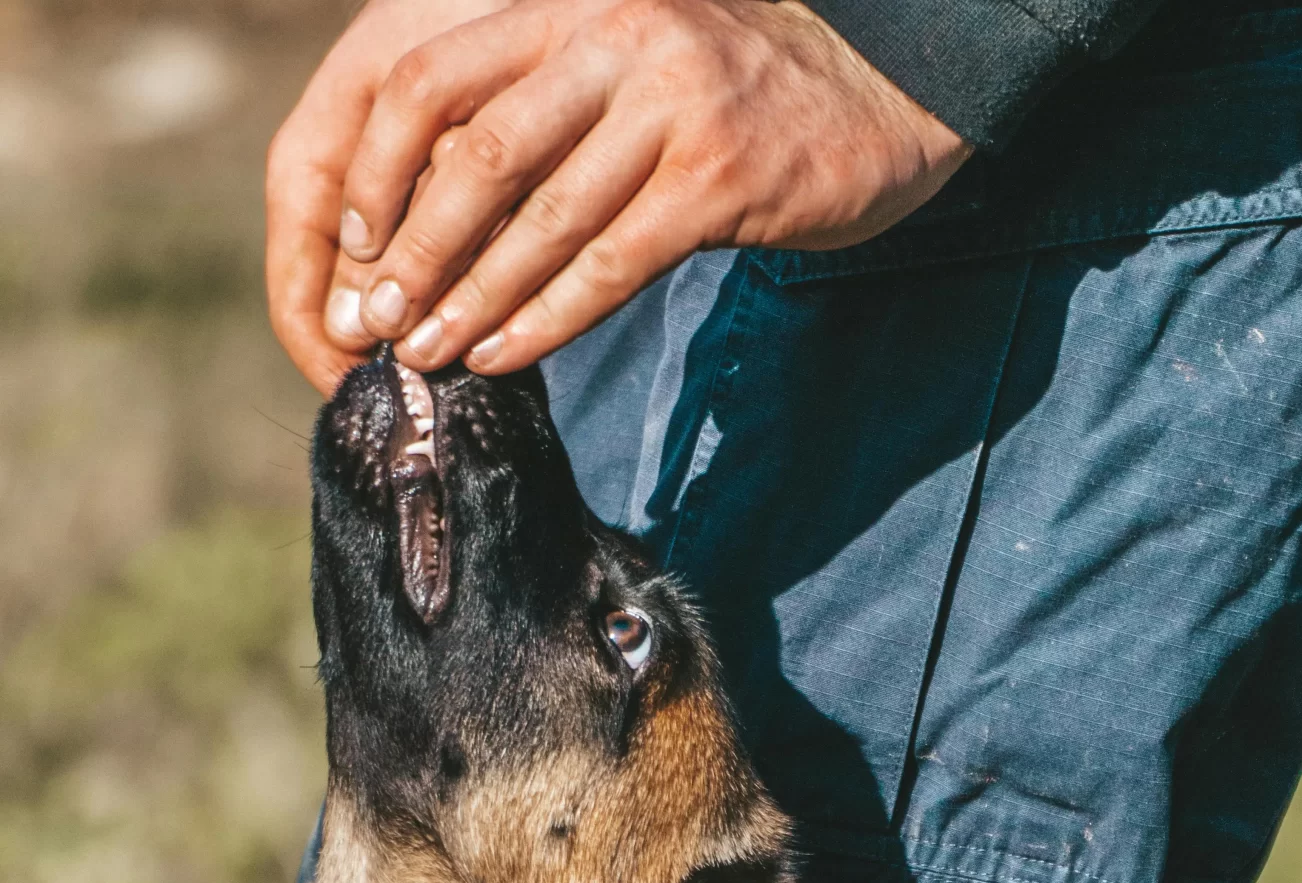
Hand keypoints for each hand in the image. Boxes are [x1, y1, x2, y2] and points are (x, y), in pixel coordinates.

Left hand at [267, 0, 969, 394]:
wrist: (875, 98)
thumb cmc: (729, 100)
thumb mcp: (621, 68)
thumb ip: (537, 108)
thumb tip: (424, 208)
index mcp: (568, 2)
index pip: (432, 77)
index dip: (379, 168)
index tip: (354, 244)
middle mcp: (612, 34)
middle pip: (476, 154)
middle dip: (416, 252)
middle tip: (378, 322)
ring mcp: (670, 103)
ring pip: (541, 219)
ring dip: (473, 300)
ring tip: (427, 356)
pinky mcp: (721, 177)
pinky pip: (611, 263)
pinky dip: (547, 319)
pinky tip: (504, 356)